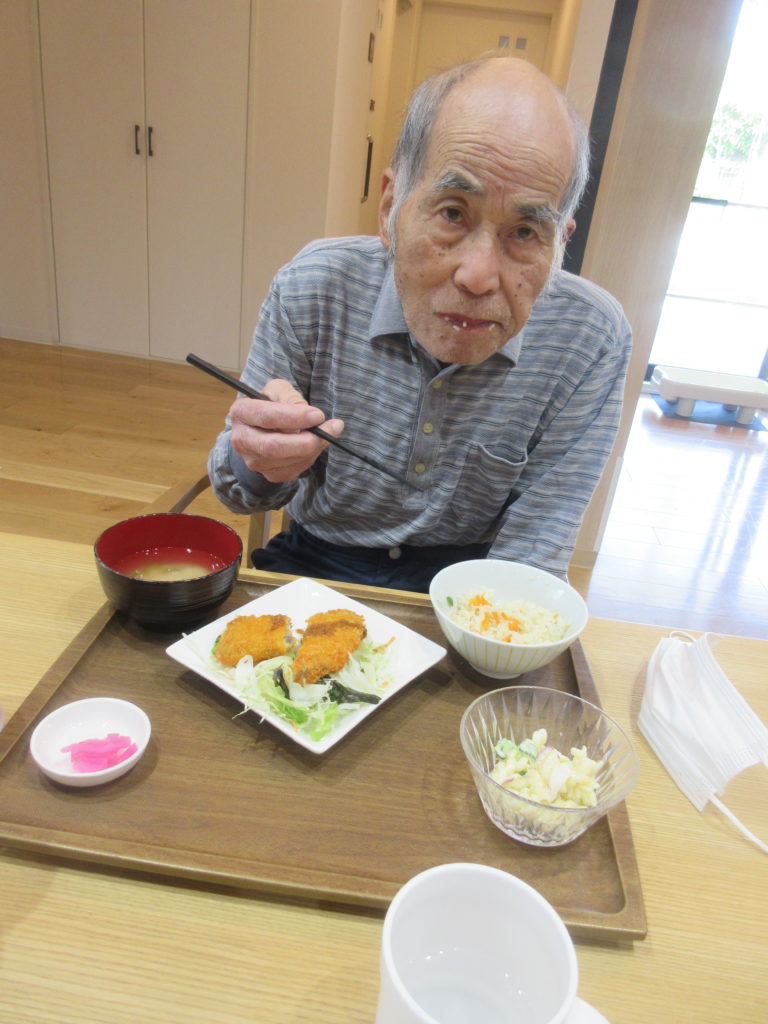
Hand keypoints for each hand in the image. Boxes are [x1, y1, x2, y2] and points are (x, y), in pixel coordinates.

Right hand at [229, 378, 344, 482]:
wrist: (263, 427)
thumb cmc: (272, 403)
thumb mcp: (278, 390)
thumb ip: (290, 396)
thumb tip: (305, 411)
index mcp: (241, 412)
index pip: (267, 417)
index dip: (294, 417)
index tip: (318, 415)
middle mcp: (242, 440)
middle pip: (274, 447)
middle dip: (307, 440)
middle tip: (332, 428)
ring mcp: (253, 461)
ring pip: (287, 461)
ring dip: (314, 447)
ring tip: (328, 432)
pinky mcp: (268, 474)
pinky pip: (293, 470)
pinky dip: (310, 457)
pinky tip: (316, 444)